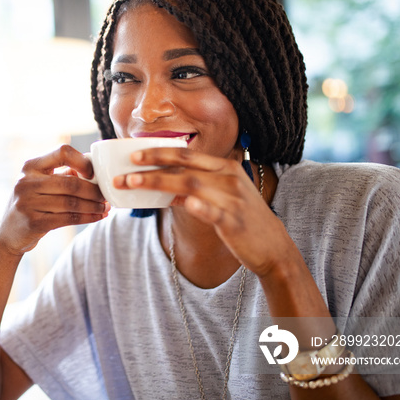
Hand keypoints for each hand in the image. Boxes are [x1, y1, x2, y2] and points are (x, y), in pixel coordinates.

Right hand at [0, 144, 108, 254]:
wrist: (7, 234)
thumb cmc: (31, 204)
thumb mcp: (40, 184)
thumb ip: (63, 174)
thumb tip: (94, 168)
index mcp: (30, 166)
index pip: (62, 152)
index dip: (82, 161)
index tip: (93, 173)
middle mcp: (26, 182)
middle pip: (70, 183)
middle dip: (93, 190)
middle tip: (106, 195)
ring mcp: (27, 203)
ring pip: (71, 203)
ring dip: (93, 206)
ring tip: (105, 207)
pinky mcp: (34, 222)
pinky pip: (68, 219)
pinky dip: (87, 218)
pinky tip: (97, 216)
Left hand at [113, 147, 298, 277]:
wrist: (273, 248)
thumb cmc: (243, 221)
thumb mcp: (222, 197)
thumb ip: (196, 189)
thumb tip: (165, 187)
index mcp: (225, 168)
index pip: (187, 154)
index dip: (160, 152)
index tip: (134, 154)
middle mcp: (229, 178)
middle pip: (184, 166)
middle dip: (152, 164)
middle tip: (126, 168)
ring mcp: (232, 199)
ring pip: (191, 184)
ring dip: (159, 181)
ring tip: (134, 183)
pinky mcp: (234, 221)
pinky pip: (213, 211)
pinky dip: (199, 206)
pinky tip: (184, 203)